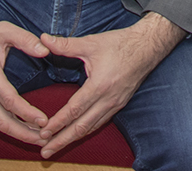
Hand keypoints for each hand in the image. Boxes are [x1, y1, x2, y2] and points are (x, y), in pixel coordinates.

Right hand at [0, 0, 51, 143]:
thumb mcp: (5, 30)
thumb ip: (26, 40)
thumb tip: (45, 50)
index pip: (9, 101)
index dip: (27, 113)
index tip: (44, 120)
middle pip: (3, 122)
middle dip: (24, 134)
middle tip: (46, 139)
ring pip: (0, 123)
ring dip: (20, 133)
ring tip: (41, 138)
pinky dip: (13, 127)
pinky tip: (28, 129)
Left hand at [35, 13, 184, 157]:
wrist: (148, 47)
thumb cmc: (120, 44)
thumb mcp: (91, 43)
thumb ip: (66, 44)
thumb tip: (43, 39)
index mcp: (100, 85)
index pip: (74, 110)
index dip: (57, 123)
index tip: (43, 133)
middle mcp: (108, 99)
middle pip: (82, 127)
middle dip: (62, 140)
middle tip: (45, 152)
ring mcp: (115, 104)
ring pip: (91, 128)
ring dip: (72, 139)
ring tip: (56, 147)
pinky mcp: (119, 104)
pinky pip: (100, 122)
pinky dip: (86, 131)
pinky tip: (76, 135)